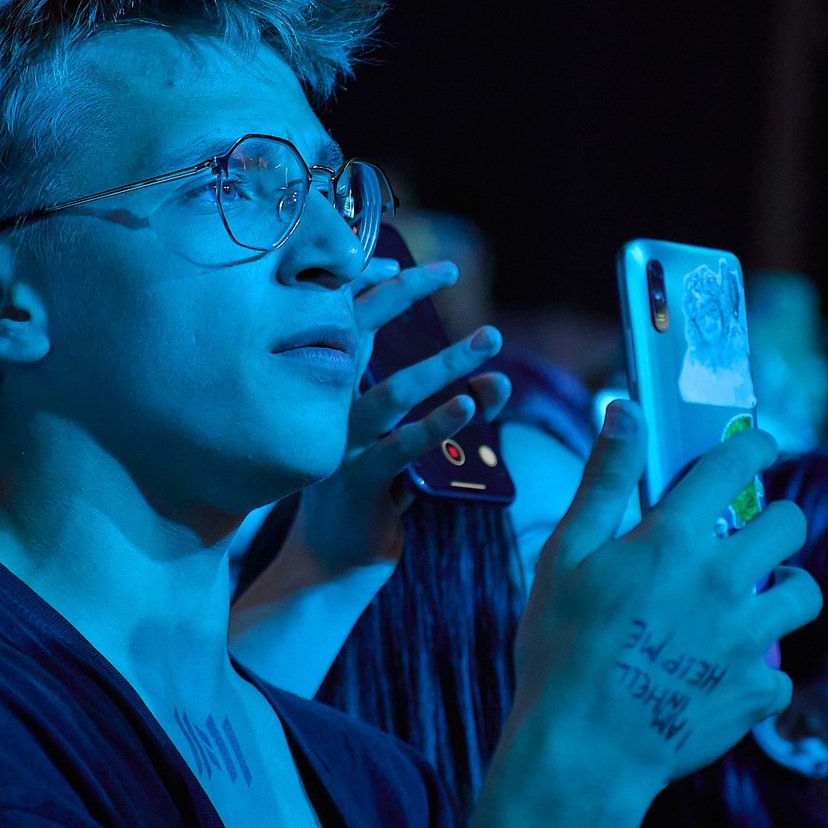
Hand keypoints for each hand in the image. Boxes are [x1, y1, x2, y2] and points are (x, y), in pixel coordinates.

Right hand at [286, 259, 509, 576]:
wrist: (329, 564)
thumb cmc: (369, 495)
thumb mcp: (407, 446)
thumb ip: (451, 410)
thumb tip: (499, 382)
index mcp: (329, 393)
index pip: (346, 324)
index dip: (374, 287)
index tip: (409, 262)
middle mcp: (327, 412)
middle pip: (360, 339)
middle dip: (405, 299)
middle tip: (449, 272)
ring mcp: (340, 446)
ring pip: (393, 393)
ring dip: (445, 363)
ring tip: (488, 340)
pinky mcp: (358, 484)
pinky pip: (400, 448)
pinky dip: (436, 424)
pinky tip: (467, 406)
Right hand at [509, 401, 818, 792]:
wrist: (582, 751)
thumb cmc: (560, 651)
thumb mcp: (566, 556)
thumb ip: (604, 480)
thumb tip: (625, 410)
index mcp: (674, 539)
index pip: (735, 465)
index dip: (754, 445)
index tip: (758, 445)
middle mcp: (724, 581)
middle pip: (790, 524)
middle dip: (775, 521)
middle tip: (749, 535)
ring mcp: (747, 639)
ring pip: (805, 594)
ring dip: (784, 590)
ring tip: (754, 602)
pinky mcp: (756, 692)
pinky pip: (782, 673)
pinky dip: (760, 672)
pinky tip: (725, 674)